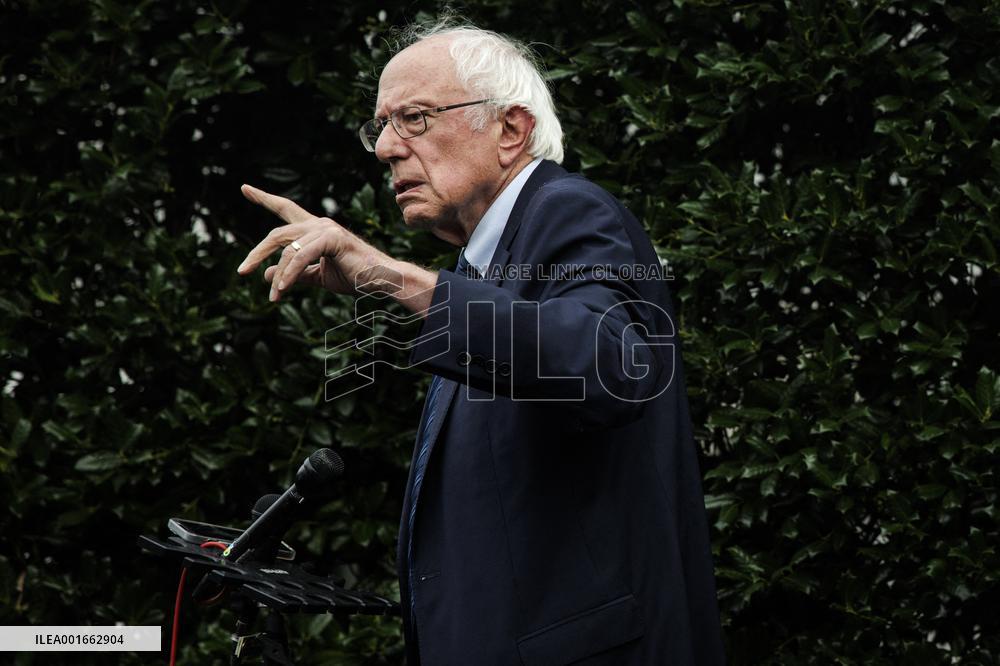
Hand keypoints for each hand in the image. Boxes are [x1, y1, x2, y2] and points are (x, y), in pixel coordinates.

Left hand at [236, 184, 396, 301]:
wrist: (380, 281)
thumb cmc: (354, 277)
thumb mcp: (318, 277)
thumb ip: (295, 274)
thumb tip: (266, 276)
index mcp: (316, 229)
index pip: (285, 209)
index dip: (264, 199)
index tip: (245, 189)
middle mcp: (319, 223)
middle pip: (278, 234)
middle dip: (257, 253)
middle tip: (242, 272)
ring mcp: (326, 229)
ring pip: (287, 249)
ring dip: (278, 275)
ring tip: (273, 296)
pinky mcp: (332, 239)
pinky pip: (301, 257)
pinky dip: (289, 274)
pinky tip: (282, 289)